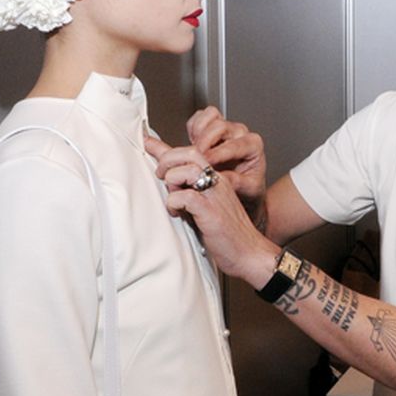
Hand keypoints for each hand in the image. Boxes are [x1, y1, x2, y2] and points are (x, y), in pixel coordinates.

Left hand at [144, 135, 279, 284]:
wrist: (249, 253)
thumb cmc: (227, 234)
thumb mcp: (206, 207)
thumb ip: (190, 194)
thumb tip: (169, 188)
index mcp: (216, 179)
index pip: (190, 153)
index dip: (164, 148)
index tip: (147, 142)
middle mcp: (217, 182)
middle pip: (188, 152)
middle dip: (166, 161)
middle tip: (161, 177)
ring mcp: (215, 195)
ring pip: (187, 170)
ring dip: (171, 181)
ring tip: (173, 199)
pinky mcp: (211, 211)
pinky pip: (185, 196)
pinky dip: (174, 202)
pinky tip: (178, 213)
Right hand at [186, 106, 266, 214]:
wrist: (243, 187)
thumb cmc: (248, 186)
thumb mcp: (248, 188)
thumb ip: (235, 182)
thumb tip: (219, 177)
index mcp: (253, 145)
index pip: (234, 145)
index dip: (217, 154)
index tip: (206, 164)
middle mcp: (240, 132)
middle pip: (220, 126)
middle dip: (204, 143)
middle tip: (195, 159)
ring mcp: (226, 127)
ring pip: (210, 117)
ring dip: (198, 132)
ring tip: (193, 150)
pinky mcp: (212, 125)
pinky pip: (200, 117)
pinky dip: (193, 127)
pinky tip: (192, 143)